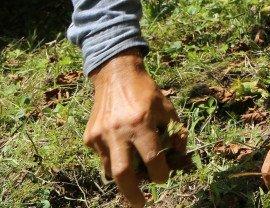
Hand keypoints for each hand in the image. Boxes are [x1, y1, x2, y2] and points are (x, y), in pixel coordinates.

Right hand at [84, 51, 185, 206]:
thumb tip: (180, 156)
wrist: (116, 75)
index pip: (152, 159)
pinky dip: (115, 158)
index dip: (161, 173)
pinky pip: (103, 157)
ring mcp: (100, 135)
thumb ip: (176, 132)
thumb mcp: (167, 108)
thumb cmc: (146, 93)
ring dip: (123, 176)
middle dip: (132, 193)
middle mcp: (118, 131)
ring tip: (134, 173)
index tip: (164, 178)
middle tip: (141, 204)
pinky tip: (122, 146)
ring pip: (110, 169)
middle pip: (123, 174)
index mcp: (141, 123)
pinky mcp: (89, 137)